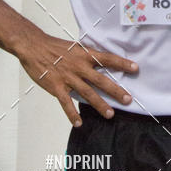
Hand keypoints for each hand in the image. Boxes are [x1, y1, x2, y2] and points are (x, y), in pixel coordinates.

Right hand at [17, 32, 137, 124]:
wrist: (34, 47)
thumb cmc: (55, 46)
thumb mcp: (75, 47)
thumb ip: (87, 56)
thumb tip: (101, 61)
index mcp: (85, 54)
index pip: (107, 58)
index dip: (122, 63)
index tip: (136, 68)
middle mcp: (79, 66)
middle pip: (101, 80)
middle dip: (116, 91)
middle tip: (129, 100)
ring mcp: (68, 78)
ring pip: (88, 94)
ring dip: (100, 105)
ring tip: (110, 114)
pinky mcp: (57, 87)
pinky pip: (66, 103)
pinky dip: (72, 114)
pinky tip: (79, 123)